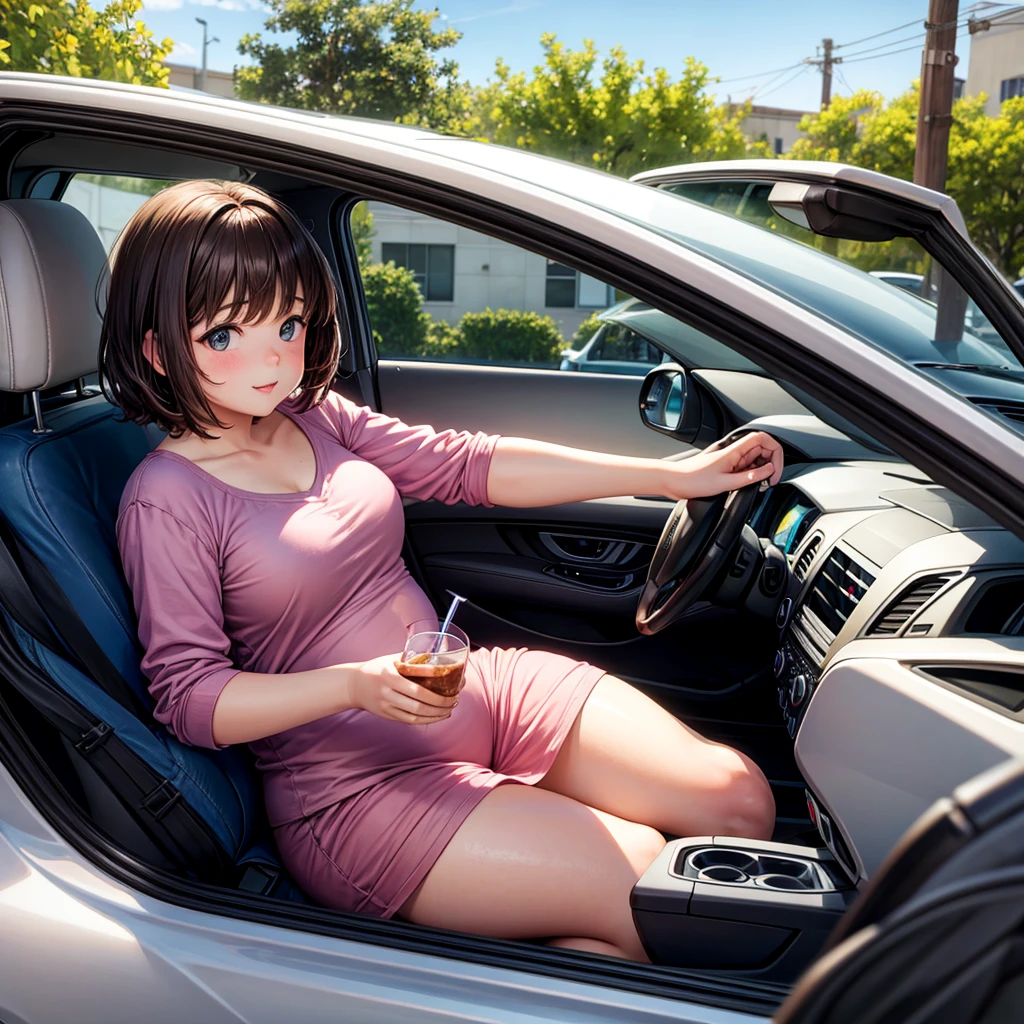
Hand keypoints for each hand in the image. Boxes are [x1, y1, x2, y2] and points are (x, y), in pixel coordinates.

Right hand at [348, 653, 457, 724]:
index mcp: (390, 674)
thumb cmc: (376, 669)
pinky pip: (409, 721)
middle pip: (419, 702)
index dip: (436, 683)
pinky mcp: (387, 715)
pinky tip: (437, 716)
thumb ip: (411, 658)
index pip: (417, 680)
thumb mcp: (391, 659)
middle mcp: (388, 691)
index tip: (451, 682)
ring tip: (449, 710)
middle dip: (440, 703)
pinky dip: (425, 720)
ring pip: (415, 714)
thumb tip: (436, 654)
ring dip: (436, 714)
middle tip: (454, 700)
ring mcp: (386, 705)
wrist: (353, 686)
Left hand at [664, 431, 783, 500]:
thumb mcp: (724, 483)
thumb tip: (769, 471)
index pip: (764, 438)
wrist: (674, 481)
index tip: (775, 470)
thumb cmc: (692, 480)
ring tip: (758, 485)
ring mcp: (731, 459)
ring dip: (762, 471)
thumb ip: (749, 477)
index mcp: (734, 450)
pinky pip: (746, 467)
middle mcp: (734, 451)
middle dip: (771, 464)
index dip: (775, 451)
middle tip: (768, 481)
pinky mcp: (727, 466)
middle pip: (763, 449)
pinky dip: (752, 475)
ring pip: (756, 459)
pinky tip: (747, 485)